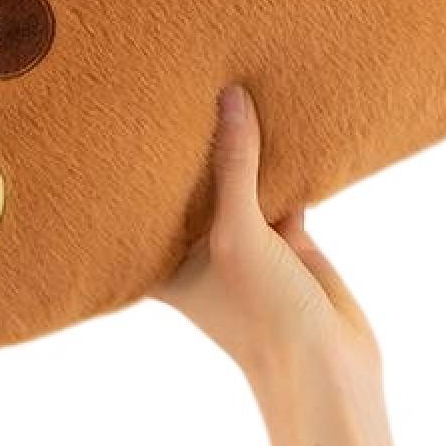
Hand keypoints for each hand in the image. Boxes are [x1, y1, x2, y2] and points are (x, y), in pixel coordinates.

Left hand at [156, 86, 398, 445]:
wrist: (328, 367)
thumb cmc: (260, 315)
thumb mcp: (238, 234)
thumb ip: (234, 166)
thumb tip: (230, 97)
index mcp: (166, 261)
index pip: (138, 204)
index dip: (129, 166)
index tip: (118, 111)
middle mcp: (199, 249)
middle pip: (191, 186)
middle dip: (191, 144)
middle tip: (175, 78)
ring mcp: (244, 242)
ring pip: (239, 182)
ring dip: (242, 147)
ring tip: (231, 83)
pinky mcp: (286, 239)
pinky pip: (279, 187)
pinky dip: (283, 162)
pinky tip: (284, 120)